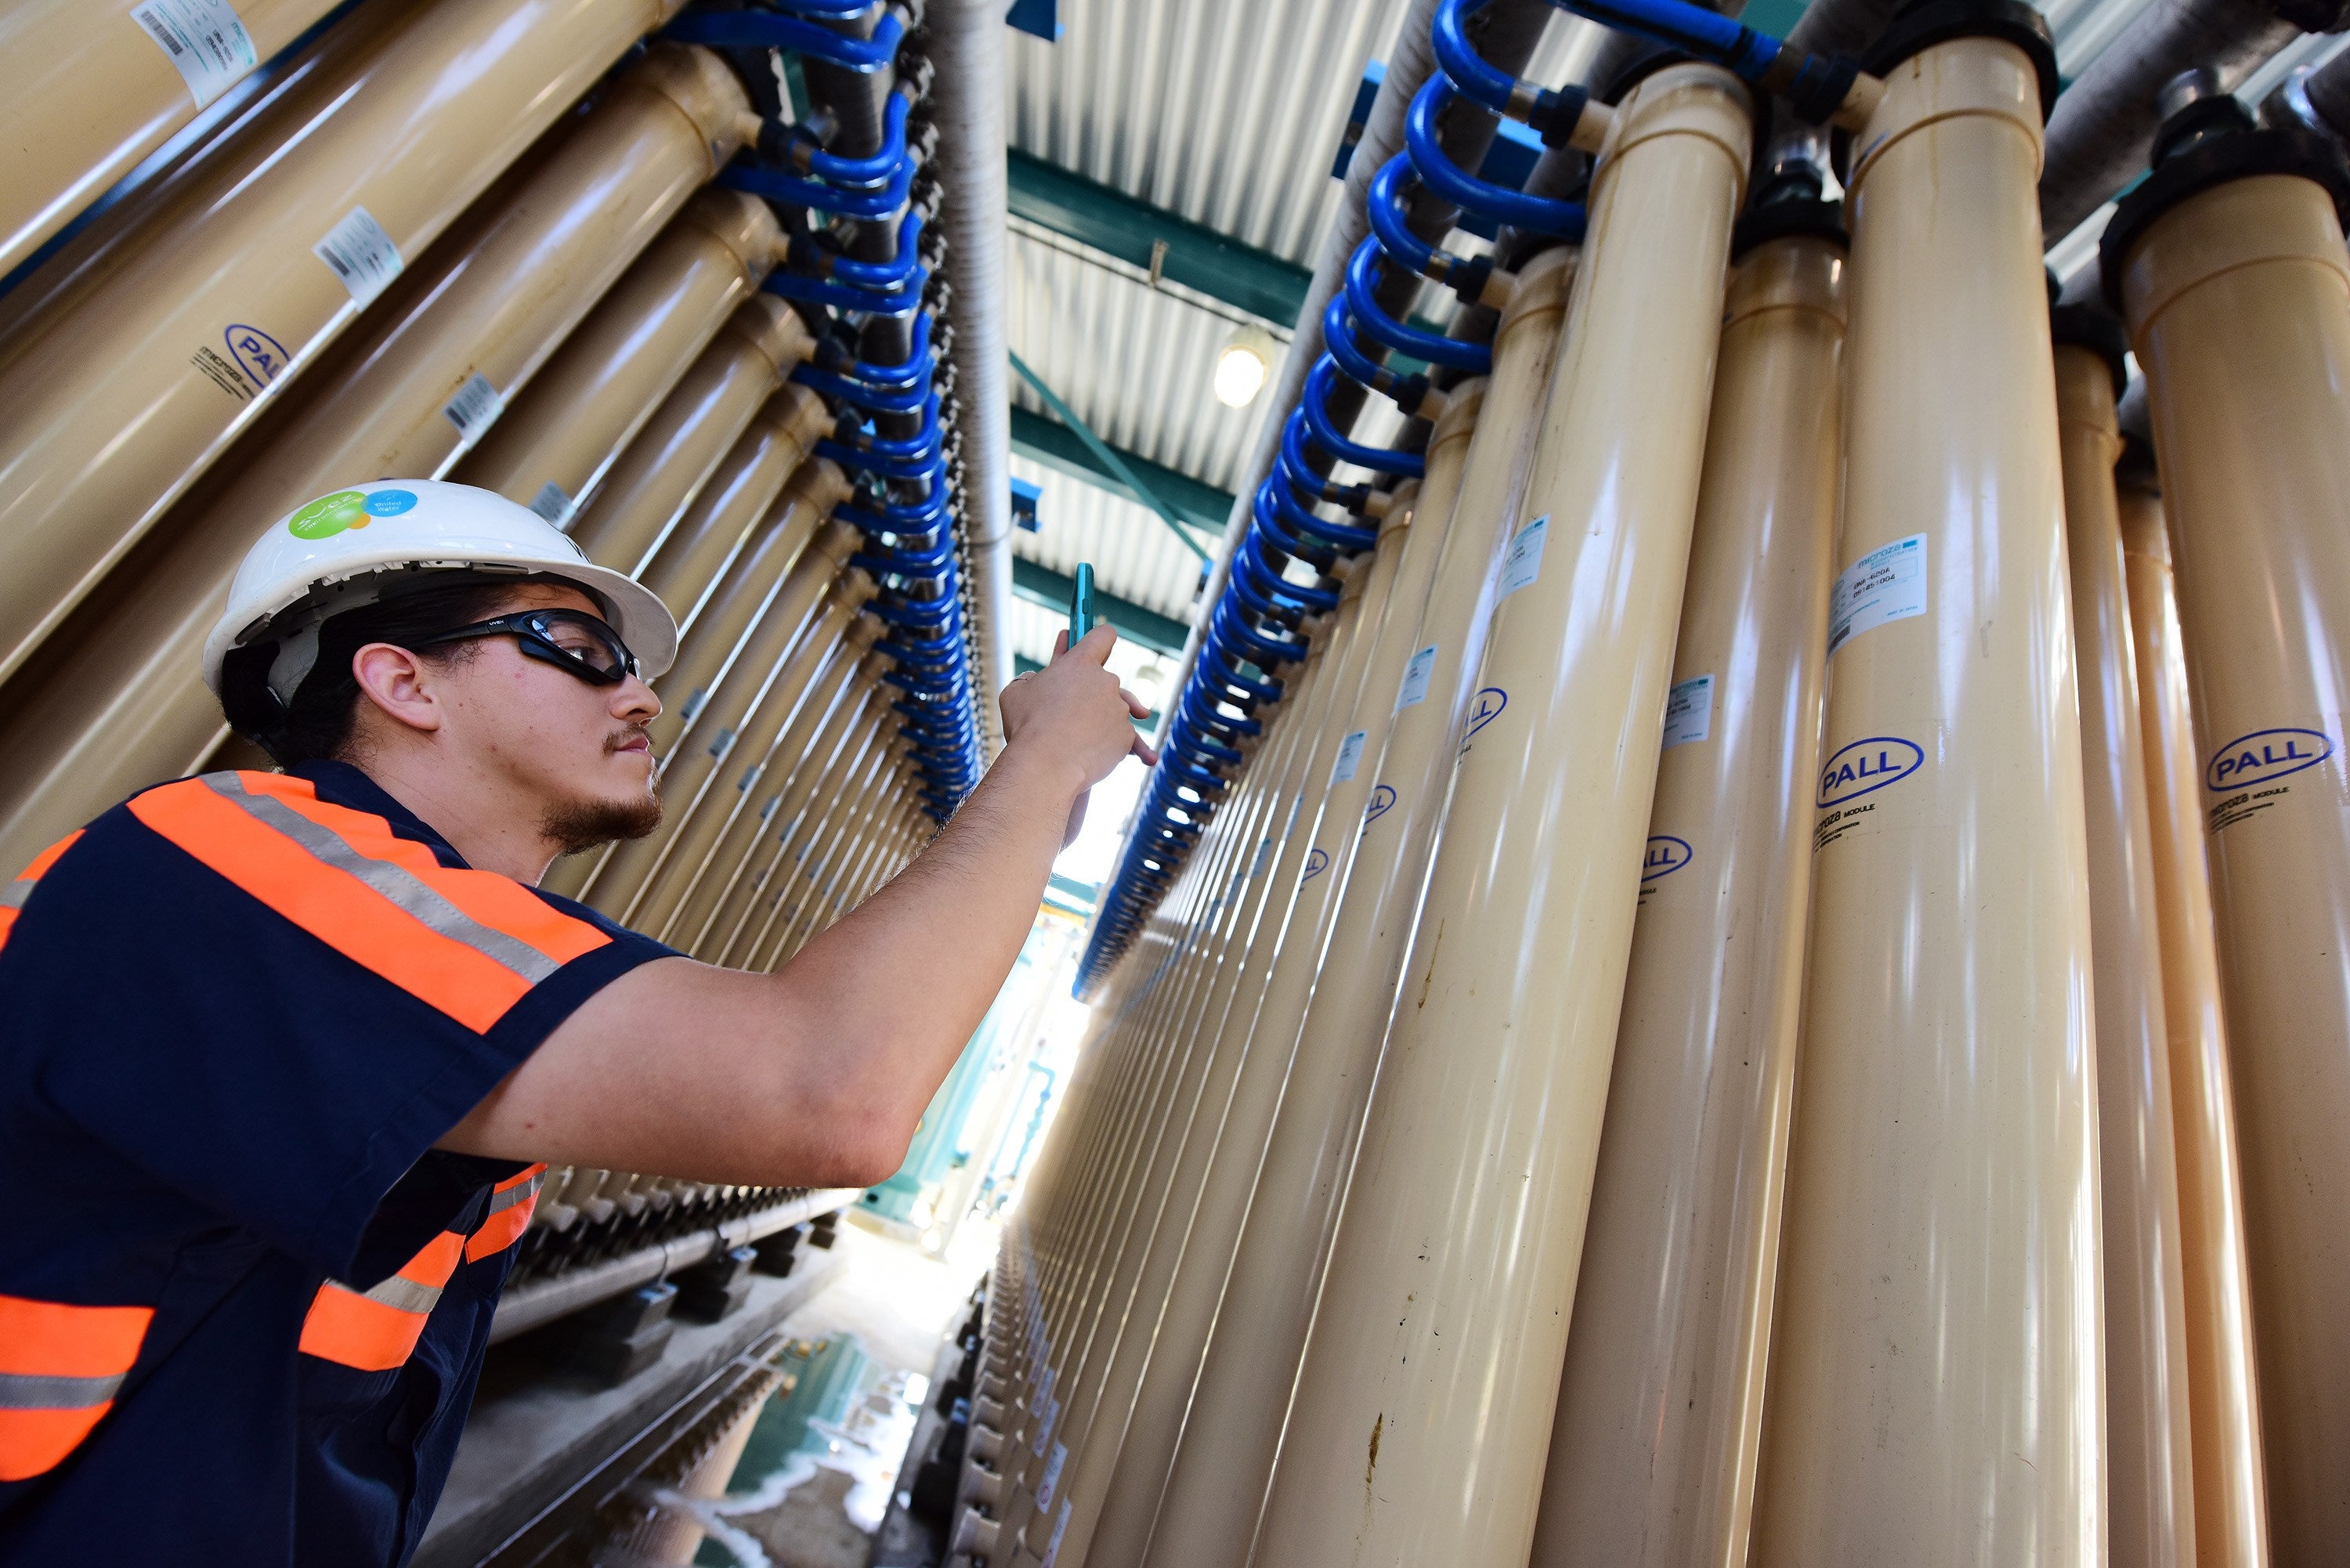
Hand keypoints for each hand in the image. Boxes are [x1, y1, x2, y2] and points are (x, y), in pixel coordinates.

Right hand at [998, 625, 1156, 846]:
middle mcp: (1106, 681)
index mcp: (1080, 663)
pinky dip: (1112, 745)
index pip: (1102, 636)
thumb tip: (1033, 682)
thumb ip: (1030, 681)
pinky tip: (1100, 755)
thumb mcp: (1016, 692)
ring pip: (1114, 711)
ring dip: (1101, 720)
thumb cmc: (1027, 726)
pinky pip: (1122, 738)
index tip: (1096, 644)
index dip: (1099, 639)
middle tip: (1070, 708)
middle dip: (1091, 692)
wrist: (1045, 766)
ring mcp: (1120, 710)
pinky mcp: (1126, 737)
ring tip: (1080, 737)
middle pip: (1106, 680)